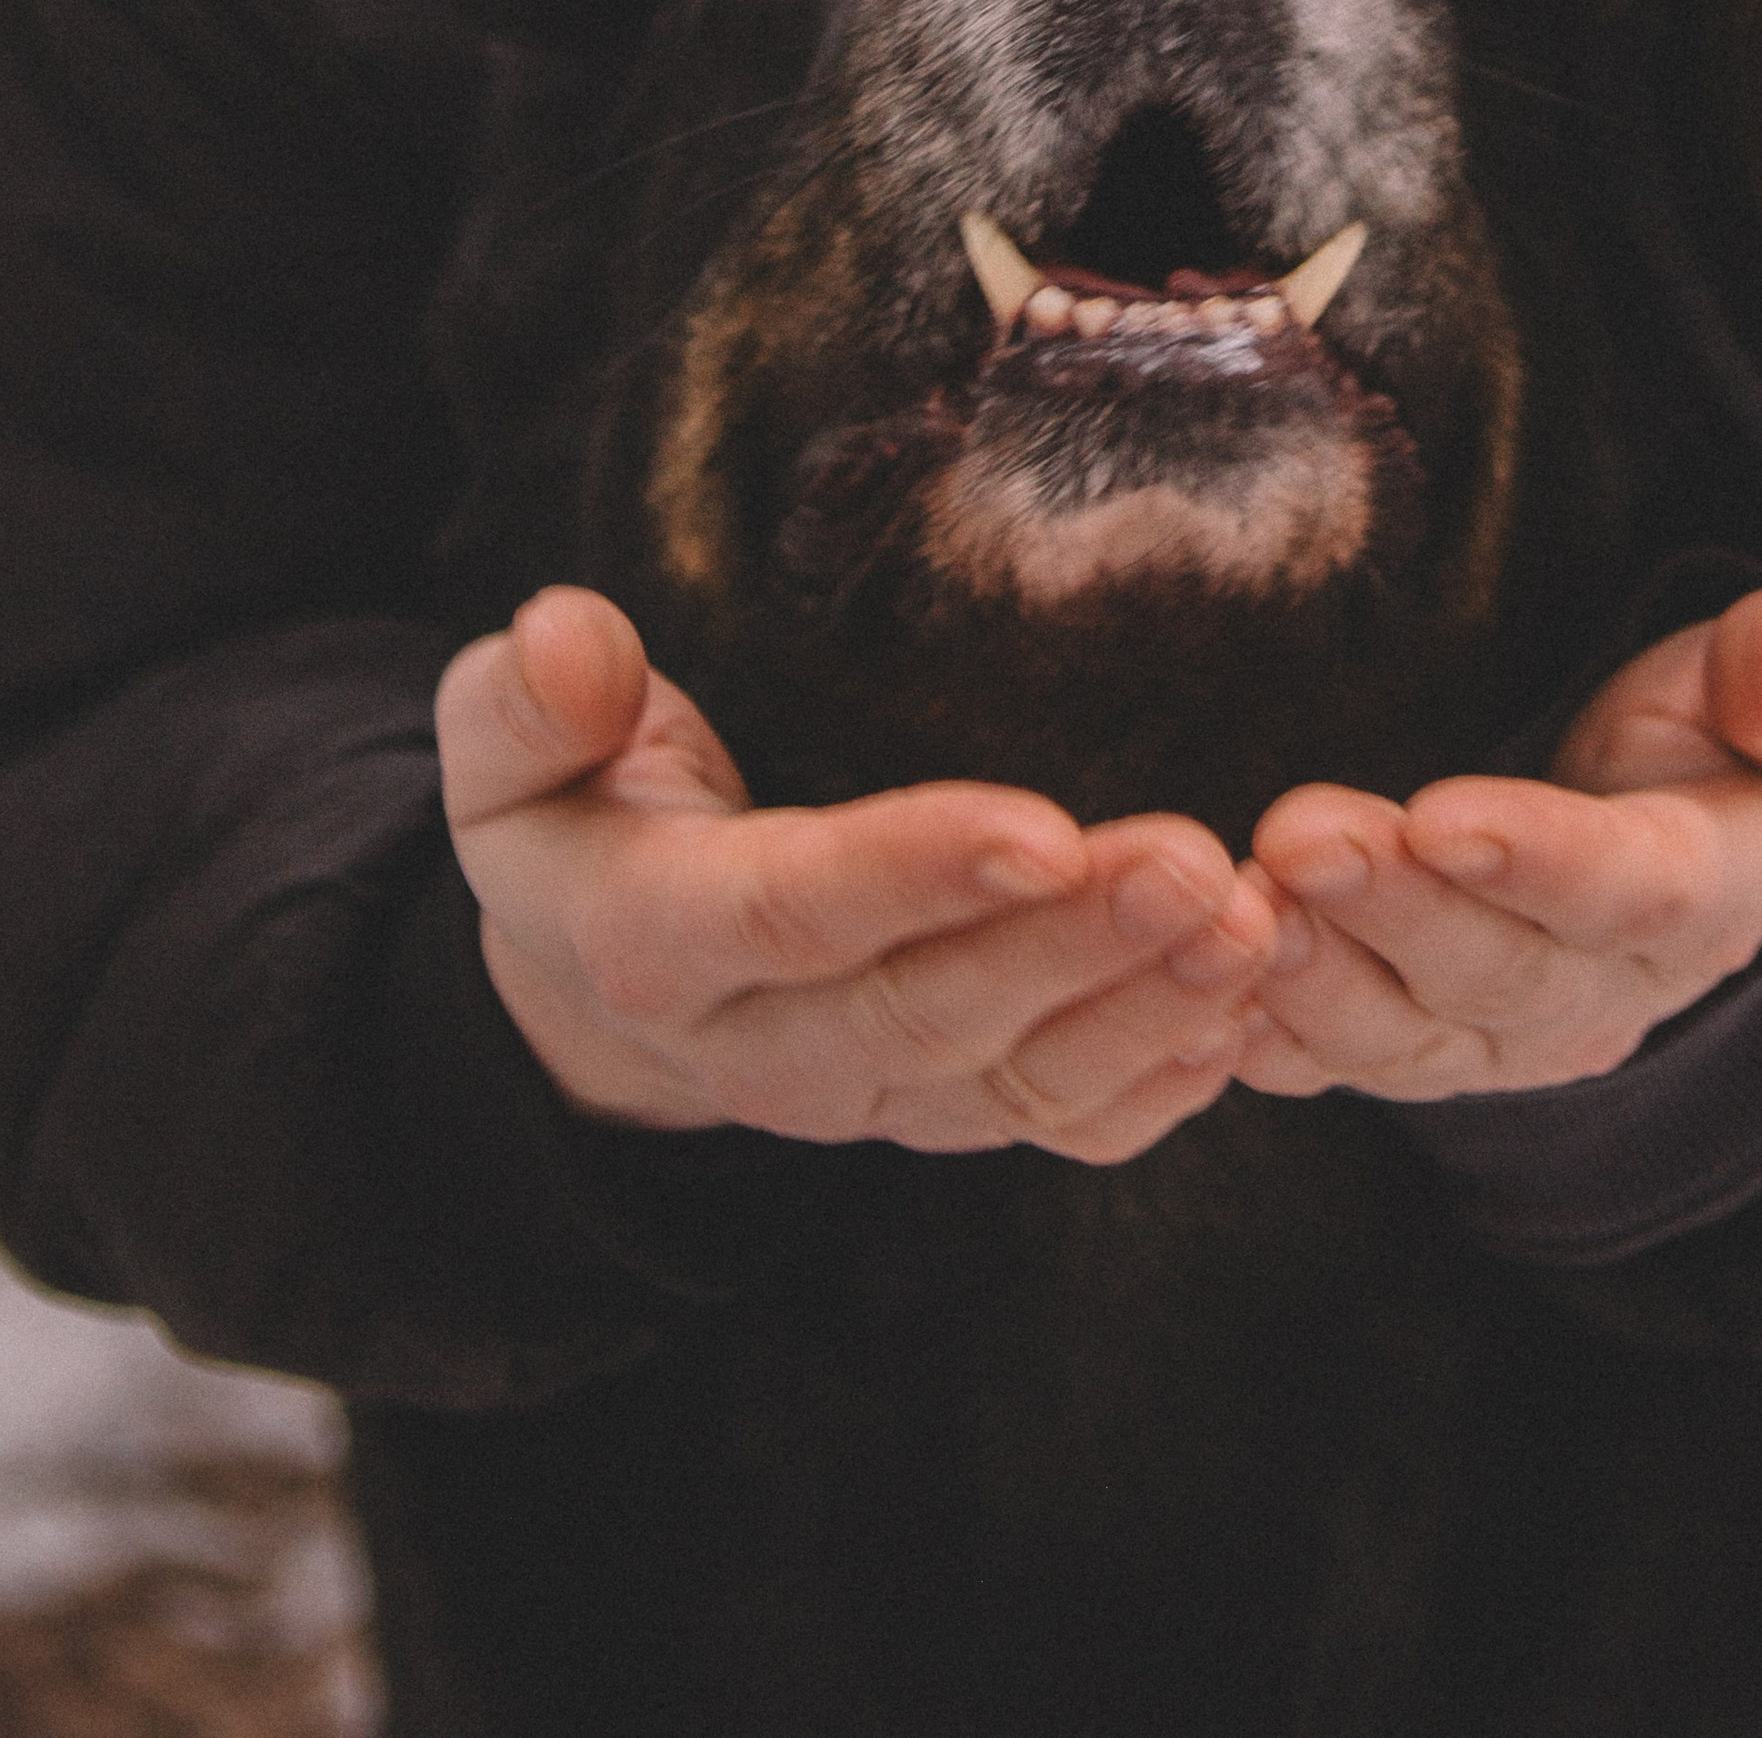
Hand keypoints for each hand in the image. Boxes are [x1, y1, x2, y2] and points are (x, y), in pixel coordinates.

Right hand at [437, 588, 1278, 1161]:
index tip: (1041, 826)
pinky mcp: (942, 1112)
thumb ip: (530, 700)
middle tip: (1203, 864)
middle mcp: (764, 1046)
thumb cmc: (578, 807)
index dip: (914, 874)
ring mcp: (864, 1095)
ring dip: (1146, 1009)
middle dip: (1075, 945)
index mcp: (652, 939)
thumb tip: (565, 636)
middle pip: (931, 1012)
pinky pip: (1056, 1124)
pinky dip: (1158, 1084)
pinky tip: (1246, 1014)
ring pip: (1015, 1082)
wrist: (597, 971)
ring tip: (1254, 922)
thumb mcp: (507, 750)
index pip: (791, 911)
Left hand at [1236, 585, 1761, 1102]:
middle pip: (1499, 969)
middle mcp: (1606, 996)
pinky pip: (1339, 1064)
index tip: (1445, 815)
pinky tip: (1207, 1005)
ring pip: (1407, 1033)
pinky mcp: (1414, 1047)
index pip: (1634, 890)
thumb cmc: (1718, 744)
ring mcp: (1501, 1038)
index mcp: (1711, 898)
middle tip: (1301, 837)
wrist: (1662, 841)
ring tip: (1242, 905)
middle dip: (1396, 907)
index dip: (1541, 859)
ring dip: (1317, 975)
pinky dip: (1271, 1040)